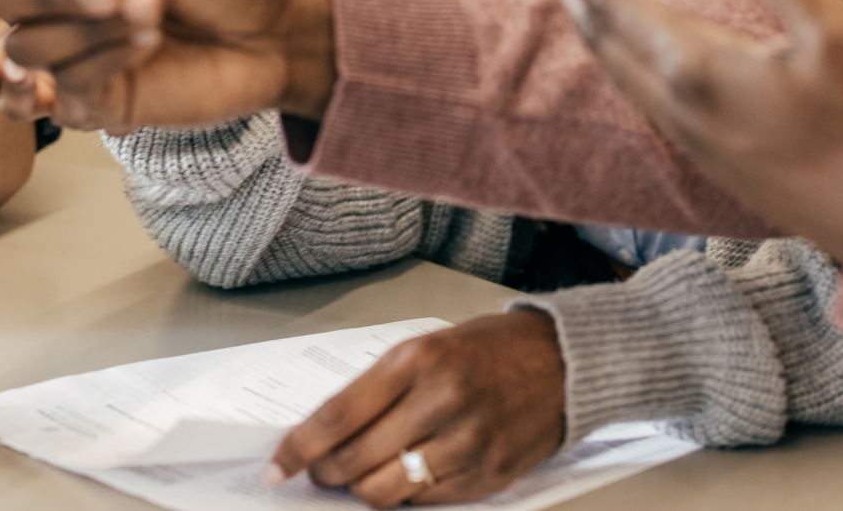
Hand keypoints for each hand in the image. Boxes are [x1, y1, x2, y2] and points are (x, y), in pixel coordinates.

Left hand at [267, 312, 565, 507]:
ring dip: (364, 490)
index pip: (337, 417)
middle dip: (326, 474)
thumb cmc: (492, 350)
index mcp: (417, 361)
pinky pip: (426, 502)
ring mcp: (467, 442)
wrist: (565, 361)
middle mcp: (440, 401)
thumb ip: (378, 387)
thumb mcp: (428, 346)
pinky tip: (410, 477)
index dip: (297, 449)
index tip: (276, 467)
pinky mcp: (488, 474)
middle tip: (322, 472)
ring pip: (386, 492)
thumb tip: (326, 434)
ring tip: (366, 476)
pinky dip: (408, 496)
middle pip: (354, 461)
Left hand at [518, 0, 842, 260]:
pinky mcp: (708, 155)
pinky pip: (639, 94)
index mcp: (699, 69)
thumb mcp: (835, 32)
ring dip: (585, 18)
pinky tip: (627, 50)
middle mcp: (679, 106)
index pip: (614, 1)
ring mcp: (691, 137)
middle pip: (600, 33)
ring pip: (616, 68)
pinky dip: (615, 56)